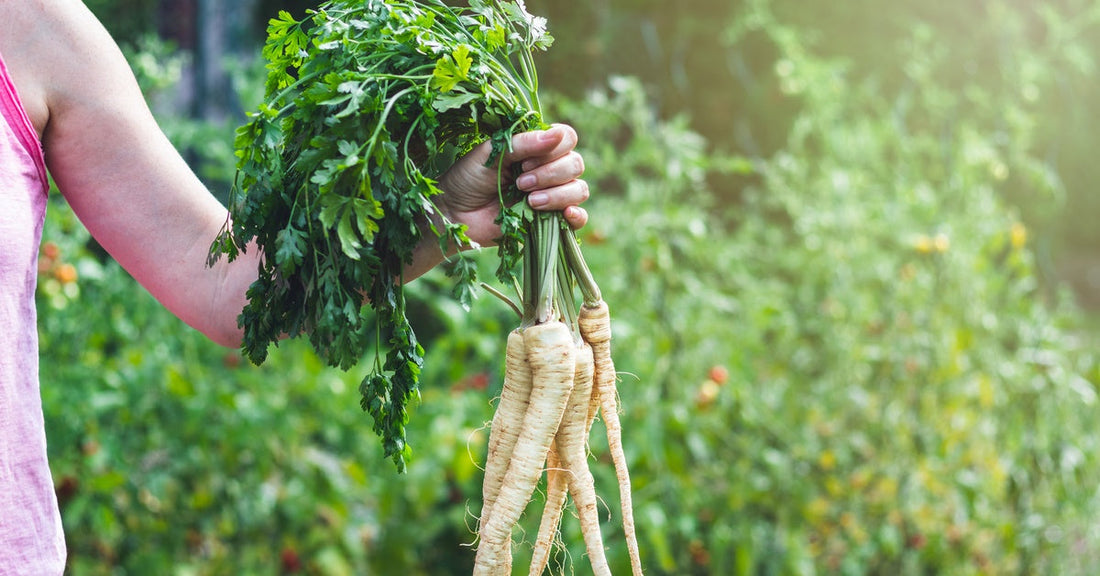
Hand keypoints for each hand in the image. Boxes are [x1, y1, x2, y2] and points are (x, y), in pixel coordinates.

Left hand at [437, 124, 589, 246]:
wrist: (454, 214)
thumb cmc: (468, 178)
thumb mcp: (492, 153)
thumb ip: (524, 143)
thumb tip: (558, 135)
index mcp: (535, 148)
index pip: (567, 138)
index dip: (554, 150)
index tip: (525, 162)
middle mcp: (548, 169)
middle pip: (575, 164)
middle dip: (551, 174)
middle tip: (520, 183)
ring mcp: (551, 195)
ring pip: (579, 189)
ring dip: (558, 194)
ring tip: (530, 201)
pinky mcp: (551, 221)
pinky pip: (580, 217)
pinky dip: (578, 216)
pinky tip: (565, 215)